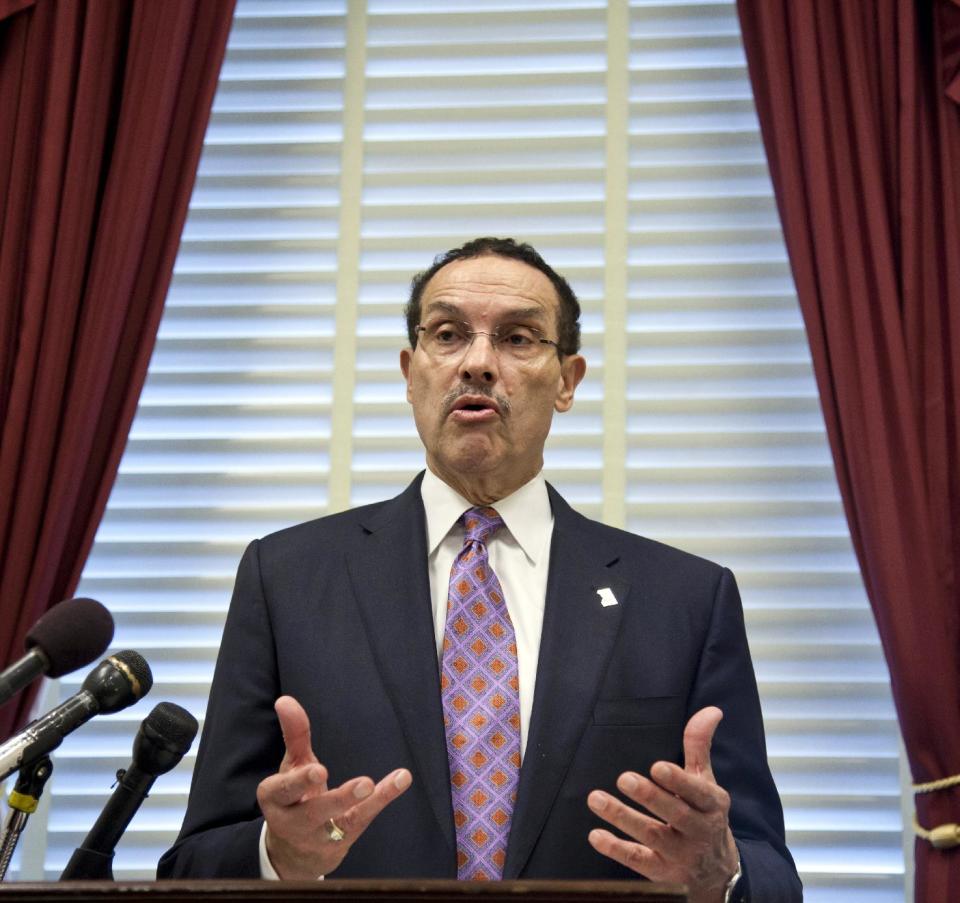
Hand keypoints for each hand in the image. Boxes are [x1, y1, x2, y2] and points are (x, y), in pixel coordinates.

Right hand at [257, 695, 411, 878]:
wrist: (296, 851)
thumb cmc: (294, 797)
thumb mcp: (292, 765)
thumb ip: (294, 734)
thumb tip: (285, 700)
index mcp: (276, 799)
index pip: (282, 790)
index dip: (298, 782)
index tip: (317, 770)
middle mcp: (294, 822)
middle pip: (310, 812)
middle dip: (326, 798)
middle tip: (332, 777)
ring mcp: (319, 835)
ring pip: (337, 820)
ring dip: (351, 801)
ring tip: (369, 783)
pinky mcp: (343, 838)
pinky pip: (363, 817)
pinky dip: (382, 798)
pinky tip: (400, 779)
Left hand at [587, 706, 739, 902]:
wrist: (717, 871)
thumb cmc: (704, 813)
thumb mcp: (705, 781)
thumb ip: (699, 746)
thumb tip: (712, 710)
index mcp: (712, 805)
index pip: (698, 793)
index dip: (679, 781)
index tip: (657, 767)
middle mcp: (699, 831)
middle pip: (675, 814)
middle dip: (650, 797)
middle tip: (625, 778)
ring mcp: (680, 854)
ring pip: (652, 836)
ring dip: (623, 818)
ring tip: (596, 798)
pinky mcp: (661, 872)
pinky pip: (638, 862)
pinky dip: (616, 850)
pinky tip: (596, 835)